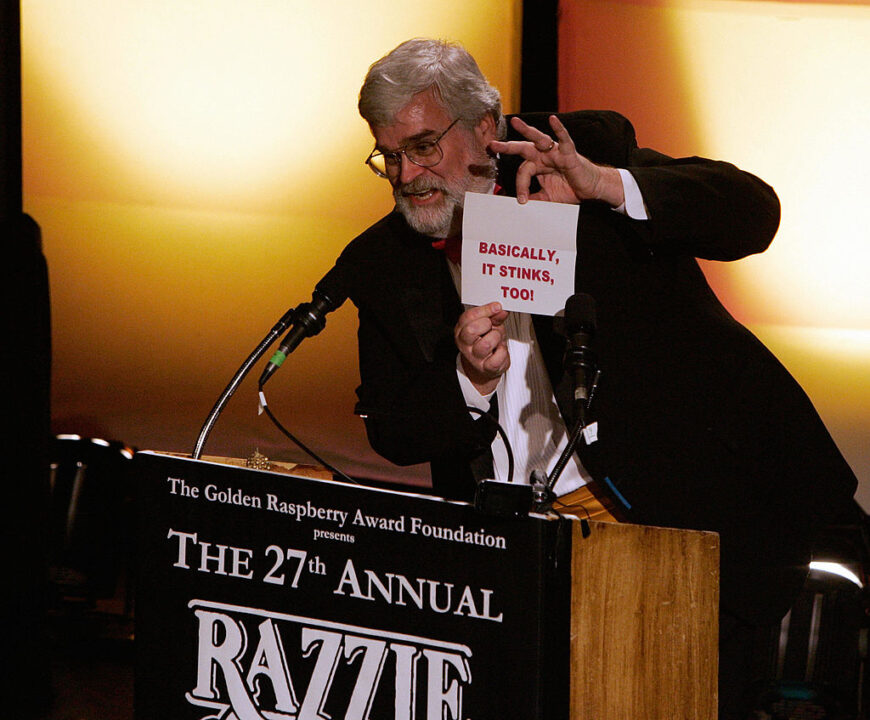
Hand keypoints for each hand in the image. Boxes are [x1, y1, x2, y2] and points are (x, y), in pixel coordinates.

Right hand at [454, 302, 509, 395]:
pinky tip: (500, 349)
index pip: (468, 317)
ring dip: (496, 338)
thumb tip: (501, 310)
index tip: (497, 306)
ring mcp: (474, 357)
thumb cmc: (487, 342)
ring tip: (496, 339)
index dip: (485, 310)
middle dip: (487, 324)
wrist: (487, 365)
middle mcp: (465, 344)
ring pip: (486, 344)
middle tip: (492, 326)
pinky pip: (497, 357)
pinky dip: (503, 351)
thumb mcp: (489, 325)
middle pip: (471, 330)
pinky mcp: (485, 368)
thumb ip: (494, 316)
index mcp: (461, 330)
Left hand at [489, 115, 624, 206]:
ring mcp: (555, 152)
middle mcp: (543, 156)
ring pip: (538, 138)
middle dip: (507, 146)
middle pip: (522, 148)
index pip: (522, 172)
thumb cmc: (569, 189)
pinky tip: (553, 119)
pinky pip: (564, 138)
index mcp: (536, 166)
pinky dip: (559, 129)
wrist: (589, 189)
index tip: (522, 200)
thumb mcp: (547, 197)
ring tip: (515, 122)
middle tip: (492, 145)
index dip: (520, 186)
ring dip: (526, 130)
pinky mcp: (569, 152)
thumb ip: (533, 198)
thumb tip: (518, 205)